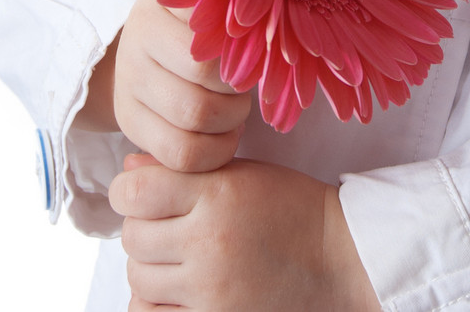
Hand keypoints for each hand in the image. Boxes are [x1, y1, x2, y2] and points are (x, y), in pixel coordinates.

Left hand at [109, 153, 380, 311]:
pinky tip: (174, 288)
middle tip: (165, 224)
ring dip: (149, 265)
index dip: (129, 190)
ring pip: (139, 277)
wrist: (340, 259)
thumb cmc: (291, 208)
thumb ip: (186, 170)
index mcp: (219, 191)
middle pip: (133, 236)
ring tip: (176, 256)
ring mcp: (211, 287)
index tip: (142, 192)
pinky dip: (155, 302)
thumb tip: (128, 171)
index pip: (135, 191)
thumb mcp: (244, 173)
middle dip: (142, 227)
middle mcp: (209, 239)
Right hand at [112, 0, 251, 172]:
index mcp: (163, 1)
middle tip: (247, 90)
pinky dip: (214, 153)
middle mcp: (138, 39)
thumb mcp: (213, 4)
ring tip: (237, 113)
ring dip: (231, 122)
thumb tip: (268, 32)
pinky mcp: (128, 120)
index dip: (244, 47)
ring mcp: (129, 81)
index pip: (215, 27)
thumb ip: (237, 8)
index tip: (256, 55)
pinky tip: (224, 138)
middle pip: (205, 74)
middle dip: (240, 87)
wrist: (147, 50)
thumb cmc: (198, 25)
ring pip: (194, 117)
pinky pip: (179, 154)